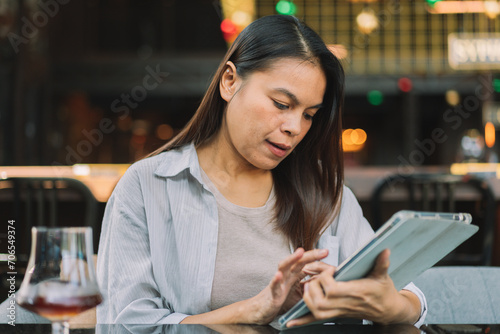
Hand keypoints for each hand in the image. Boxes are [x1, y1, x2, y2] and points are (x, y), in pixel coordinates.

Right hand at [181, 247, 328, 324]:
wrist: (260, 310)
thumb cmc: (278, 300)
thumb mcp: (297, 293)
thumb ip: (308, 286)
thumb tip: (324, 282)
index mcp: (292, 275)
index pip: (304, 262)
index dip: (315, 257)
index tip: (327, 252)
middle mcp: (285, 276)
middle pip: (297, 261)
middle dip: (310, 255)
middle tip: (324, 251)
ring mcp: (278, 283)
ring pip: (284, 268)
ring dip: (291, 259)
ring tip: (300, 252)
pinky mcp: (271, 294)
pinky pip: (273, 285)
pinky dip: (275, 280)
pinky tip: (278, 275)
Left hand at [286, 249, 420, 327]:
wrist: (388, 310)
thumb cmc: (384, 291)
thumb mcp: (382, 275)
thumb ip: (381, 263)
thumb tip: (385, 250)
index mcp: (356, 292)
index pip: (333, 289)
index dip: (325, 279)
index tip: (328, 271)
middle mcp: (347, 304)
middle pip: (322, 302)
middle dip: (313, 289)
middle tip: (314, 278)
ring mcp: (341, 311)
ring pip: (318, 312)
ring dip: (308, 300)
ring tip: (307, 288)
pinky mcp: (338, 314)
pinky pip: (318, 320)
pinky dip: (303, 320)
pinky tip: (291, 322)